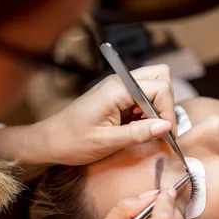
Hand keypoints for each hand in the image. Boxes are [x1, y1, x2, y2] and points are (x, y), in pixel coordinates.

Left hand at [39, 64, 176, 165]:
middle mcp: (119, 82)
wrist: (50, 140)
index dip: (167, 110)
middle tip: (158, 127)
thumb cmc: (73, 141)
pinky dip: (147, 110)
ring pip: (153, 84)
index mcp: (116, 89)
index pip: (159, 87)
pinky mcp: (117, 95)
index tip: (167, 133)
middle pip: (160, 77)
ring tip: (146, 129)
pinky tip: (137, 127)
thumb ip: (138, 133)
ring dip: (157, 106)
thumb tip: (166, 126)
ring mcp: (118, 86)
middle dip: (166, 102)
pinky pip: (142, 95)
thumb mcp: (107, 142)